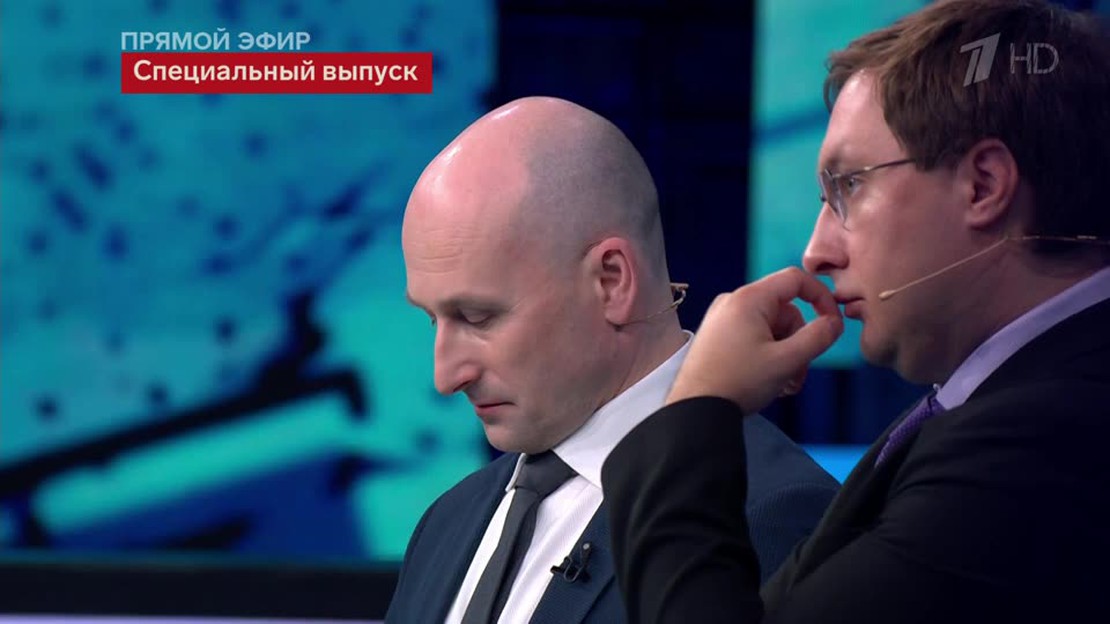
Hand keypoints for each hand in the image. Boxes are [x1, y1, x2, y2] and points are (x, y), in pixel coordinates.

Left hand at [667, 267, 843, 413]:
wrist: (695, 409)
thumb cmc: (738, 382)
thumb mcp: (787, 360)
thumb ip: (817, 338)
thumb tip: (834, 323)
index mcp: (749, 299)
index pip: (796, 279)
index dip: (821, 298)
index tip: (833, 323)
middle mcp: (733, 302)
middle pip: (785, 312)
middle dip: (798, 344)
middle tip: (799, 373)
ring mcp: (723, 320)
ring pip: (771, 330)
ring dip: (785, 356)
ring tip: (784, 385)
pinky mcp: (717, 337)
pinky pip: (753, 338)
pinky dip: (767, 357)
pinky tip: (770, 383)